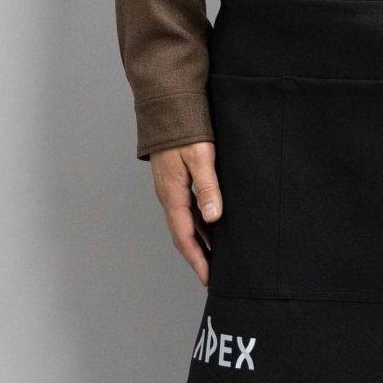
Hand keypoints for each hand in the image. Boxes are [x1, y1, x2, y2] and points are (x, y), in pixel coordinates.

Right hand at [150, 141, 221, 286]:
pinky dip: (198, 226)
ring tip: (215, 259)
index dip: (197, 259)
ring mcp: (171, 189)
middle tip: (212, 277)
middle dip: (197, 257)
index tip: (208, 278)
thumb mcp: (201, 157)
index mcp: (172, 194)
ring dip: (198, 243)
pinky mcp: (177, 181)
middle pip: (183, 235)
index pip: (184, 236)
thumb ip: (208, 187)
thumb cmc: (184, 128)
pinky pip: (187, 211)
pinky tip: (211, 230)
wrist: (167, 104)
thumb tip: (212, 218)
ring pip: (185, 224)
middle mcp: (169, 195)